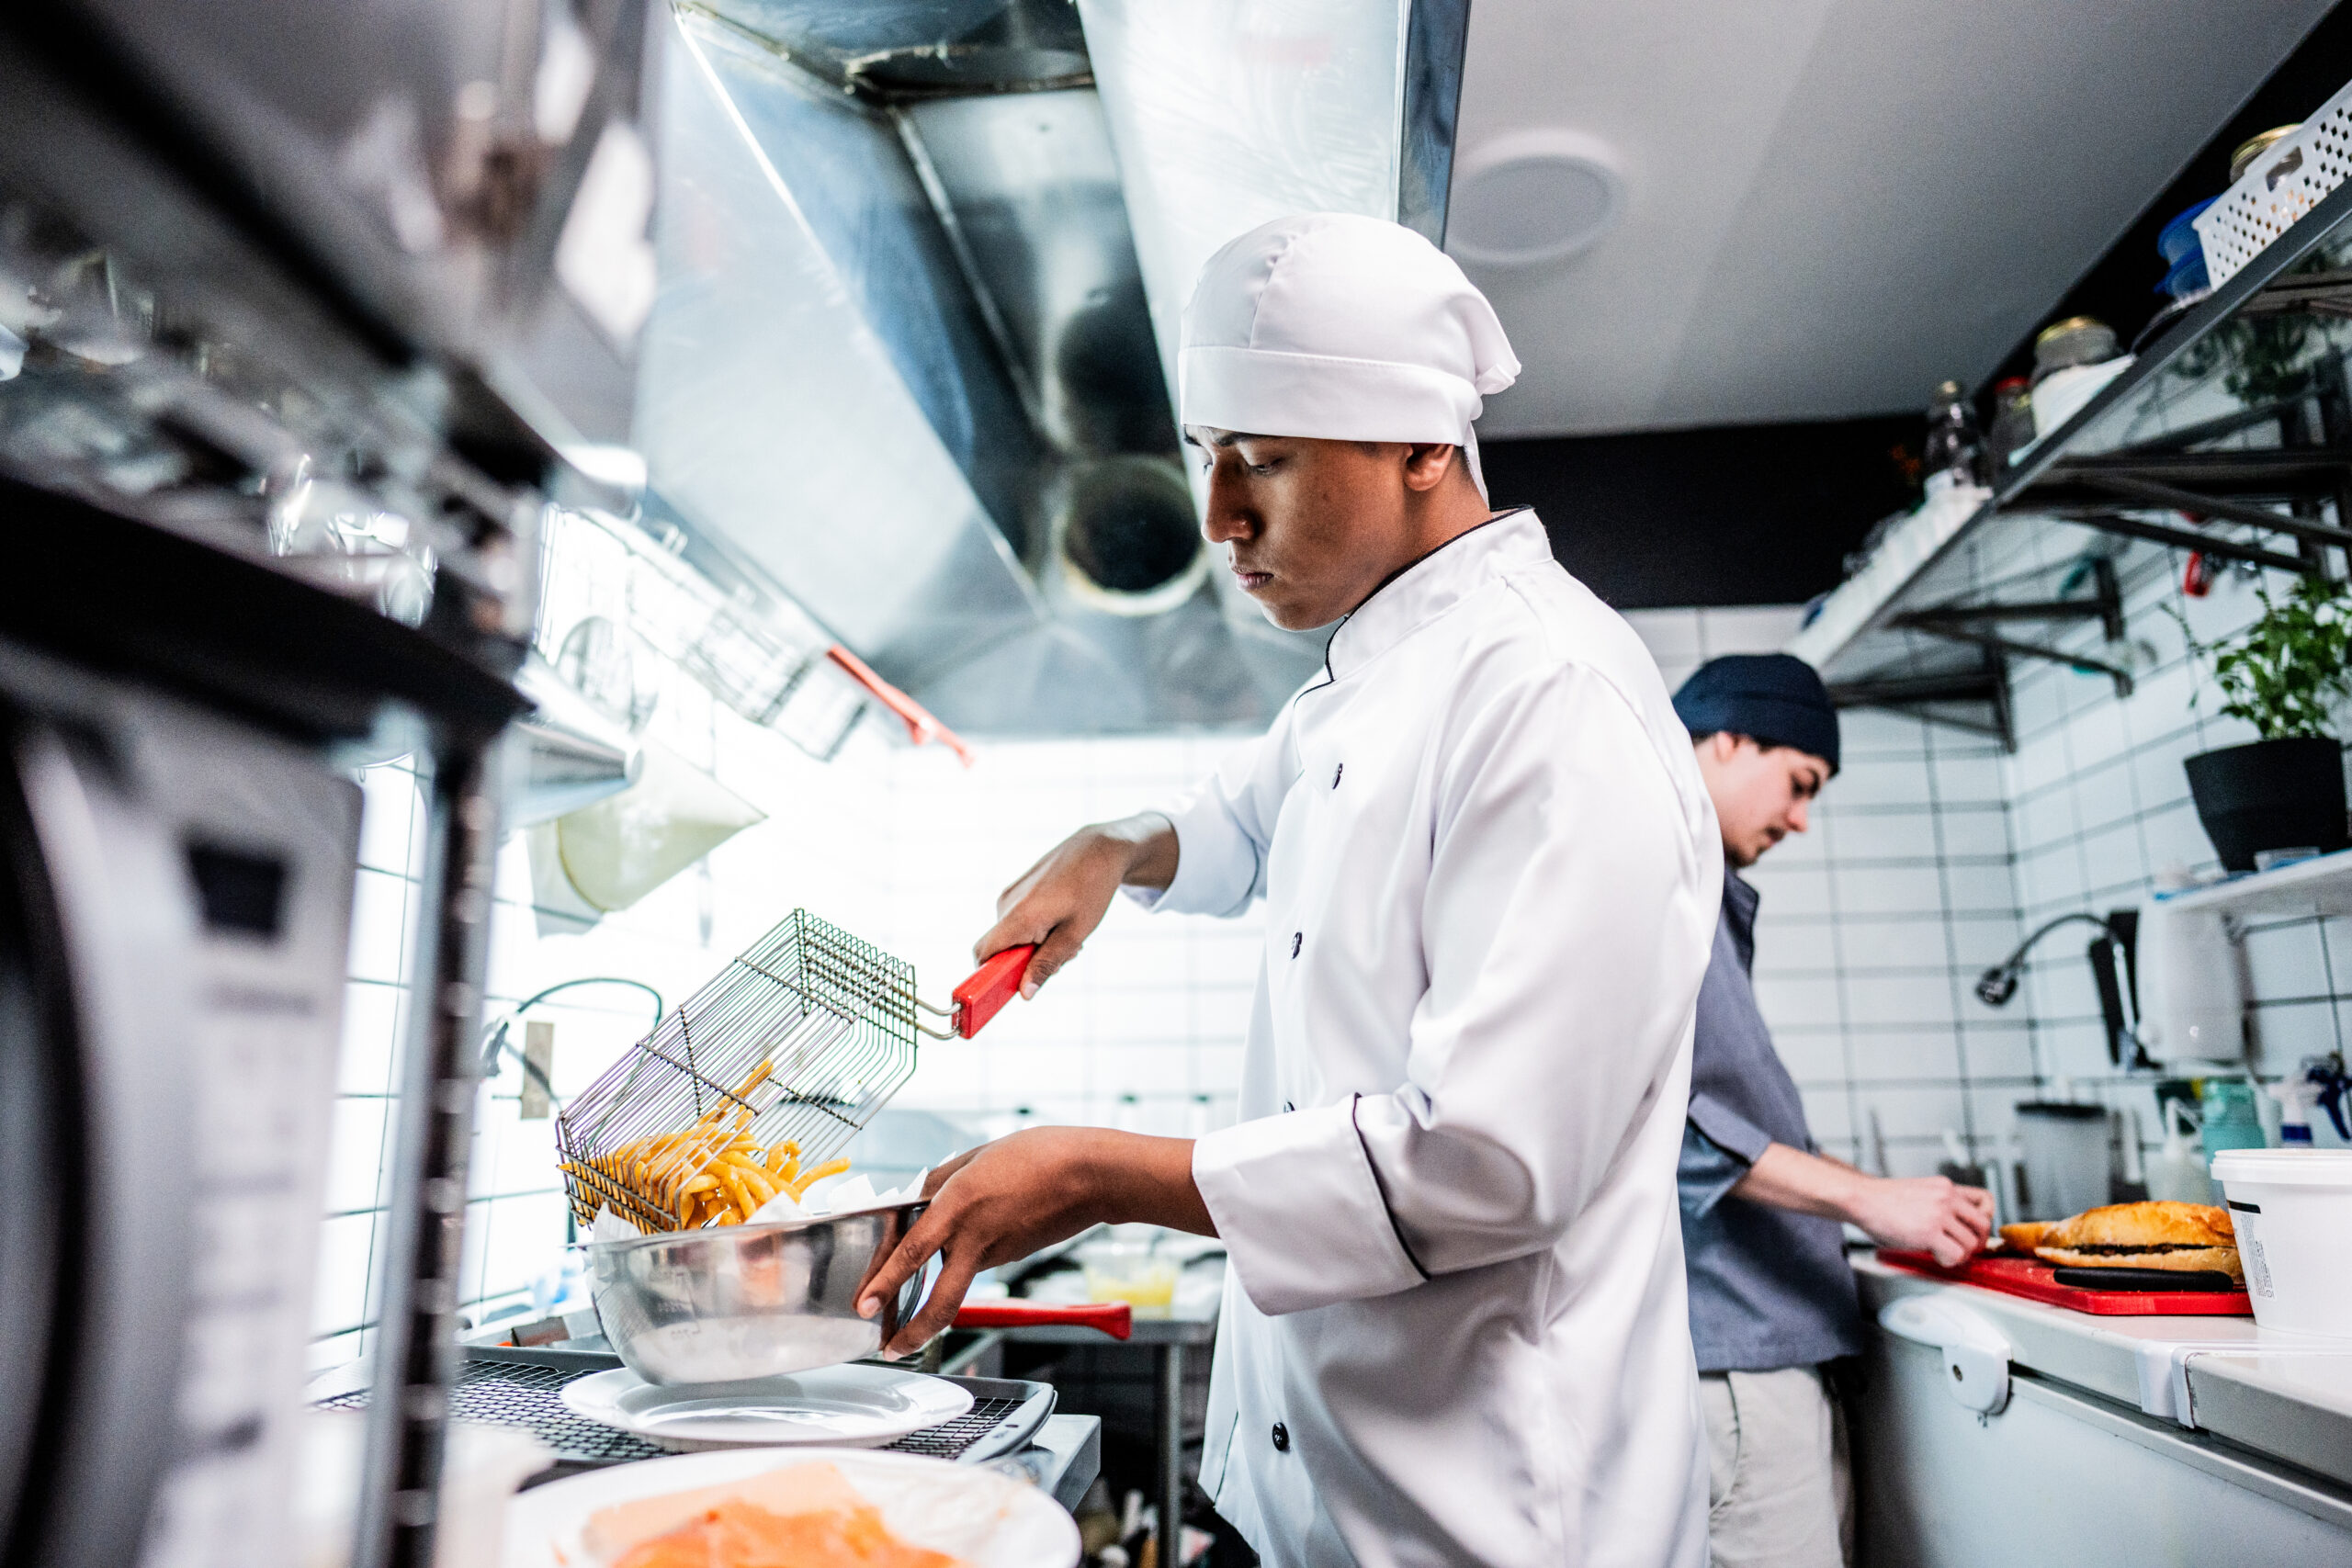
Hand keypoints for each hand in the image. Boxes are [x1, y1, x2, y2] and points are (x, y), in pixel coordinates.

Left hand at [854, 1127, 1210, 1355]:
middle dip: (911, 1331)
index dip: (884, 1282)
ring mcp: (997, 1251)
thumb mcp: (977, 1155)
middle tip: (889, 1347)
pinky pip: (977, 1263)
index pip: (911, 1252)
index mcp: (959, 1204)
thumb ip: (941, 1180)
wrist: (1093, 1174)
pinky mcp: (1013, 1255)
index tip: (864, 1304)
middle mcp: (975, 1235)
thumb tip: (918, 1200)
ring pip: (956, 1284)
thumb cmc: (1040, 1154)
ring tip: (912, 1327)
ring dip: (932, 1309)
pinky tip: (960, 1251)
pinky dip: (961, 1265)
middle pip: (940, 1299)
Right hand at [971, 813, 1175, 997]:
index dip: (987, 978)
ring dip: (1035, 946)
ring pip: (1012, 937)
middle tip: (1064, 955)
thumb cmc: (1091, 890)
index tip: (1005, 992)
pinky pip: (1016, 922)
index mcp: (1019, 917)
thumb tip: (1024, 993)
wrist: (1098, 848)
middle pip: (1002, 951)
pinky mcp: (1015, 891)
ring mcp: (1009, 896)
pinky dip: (1035, 930)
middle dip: (1027, 963)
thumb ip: (1047, 964)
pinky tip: (1061, 921)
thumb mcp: (1075, 934)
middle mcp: (1006, 905)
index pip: (982, 955)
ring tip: (1068, 934)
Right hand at [1845, 1175, 1993, 1266]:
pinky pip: (1955, 1254)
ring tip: (1942, 1252)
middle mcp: (1946, 1197)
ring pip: (1970, 1243)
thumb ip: (1941, 1203)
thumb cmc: (1883, 1200)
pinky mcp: (1929, 1232)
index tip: (1976, 1229)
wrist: (1861, 1199)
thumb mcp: (1920, 1191)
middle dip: (1977, 1242)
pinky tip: (1936, 1256)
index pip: (1986, 1199)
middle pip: (1983, 1225)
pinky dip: (1949, 1261)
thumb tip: (1958, 1228)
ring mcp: (1938, 1214)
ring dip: (1960, 1254)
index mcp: (1945, 1187)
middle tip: (1964, 1249)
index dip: (1987, 1217)